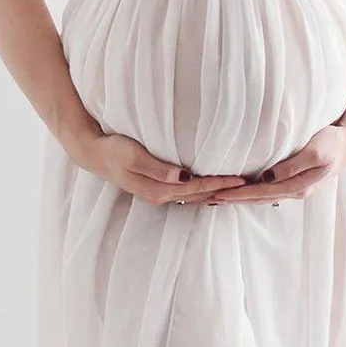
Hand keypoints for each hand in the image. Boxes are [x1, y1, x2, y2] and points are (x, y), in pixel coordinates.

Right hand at [70, 130, 248, 204]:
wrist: (95, 153)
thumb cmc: (114, 150)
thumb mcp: (133, 156)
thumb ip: (158, 168)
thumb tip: (182, 177)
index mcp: (159, 190)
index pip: (198, 188)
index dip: (220, 184)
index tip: (241, 180)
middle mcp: (163, 196)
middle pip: (201, 196)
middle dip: (224, 192)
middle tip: (250, 186)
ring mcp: (161, 193)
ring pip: (197, 196)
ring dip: (217, 193)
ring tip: (240, 189)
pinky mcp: (160, 188)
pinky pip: (189, 192)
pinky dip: (205, 190)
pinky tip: (217, 187)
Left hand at [209, 119, 345, 203]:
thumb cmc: (333, 141)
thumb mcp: (316, 151)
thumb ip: (293, 165)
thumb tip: (270, 176)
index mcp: (297, 186)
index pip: (259, 192)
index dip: (237, 194)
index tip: (216, 194)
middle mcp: (294, 191)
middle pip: (257, 199)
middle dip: (232, 200)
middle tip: (207, 199)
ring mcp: (295, 187)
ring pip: (261, 196)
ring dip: (239, 197)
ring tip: (217, 197)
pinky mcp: (294, 180)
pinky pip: (267, 189)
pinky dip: (251, 190)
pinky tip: (241, 189)